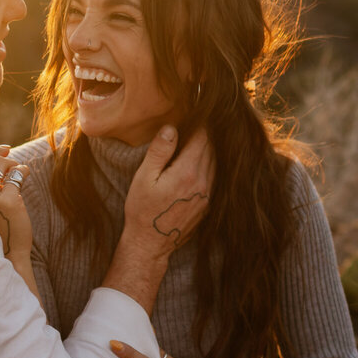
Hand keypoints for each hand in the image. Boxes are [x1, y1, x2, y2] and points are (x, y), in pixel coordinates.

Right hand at [123, 126, 212, 256]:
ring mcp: (208, 195)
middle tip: (197, 122)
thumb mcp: (144, 177)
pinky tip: (197, 164)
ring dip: (208, 150)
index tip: (195, 113)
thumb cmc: (142, 210)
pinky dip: (208, 166)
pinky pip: (213, 178)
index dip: (199, 123)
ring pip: (215, 163)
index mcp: (187, 172)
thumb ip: (160, 151)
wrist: (150, 244)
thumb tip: (172, 128)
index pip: (202, 138)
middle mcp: (203, 182)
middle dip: (205, 134)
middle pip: (211, 149)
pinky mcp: (207, 205)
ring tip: (198, 139)